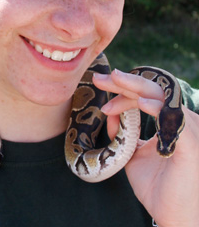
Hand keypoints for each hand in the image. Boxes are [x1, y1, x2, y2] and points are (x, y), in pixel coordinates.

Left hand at [93, 69, 198, 226]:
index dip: (121, 89)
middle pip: (152, 90)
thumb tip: (110, 112)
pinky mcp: (190, 145)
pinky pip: (176, 120)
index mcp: (168, 120)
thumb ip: (122, 132)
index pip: (144, 95)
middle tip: (102, 76)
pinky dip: (158, 108)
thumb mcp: (131, 153)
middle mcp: (180, 120)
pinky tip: (141, 103)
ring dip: (135, 89)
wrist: (172, 216)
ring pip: (161, 98)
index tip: (100, 87)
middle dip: (124, 81)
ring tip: (115, 82)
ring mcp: (187, 130)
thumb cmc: (156, 186)